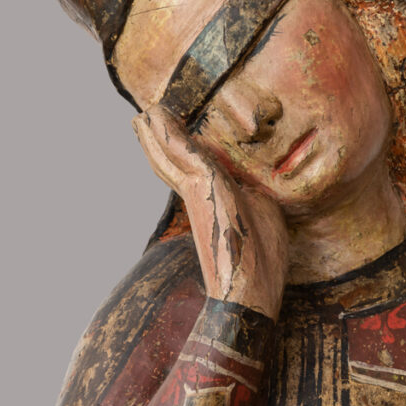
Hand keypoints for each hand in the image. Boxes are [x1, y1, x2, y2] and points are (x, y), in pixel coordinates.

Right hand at [133, 106, 288, 319]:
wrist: (253, 292)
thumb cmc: (262, 261)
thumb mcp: (261, 212)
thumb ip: (252, 193)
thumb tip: (255, 185)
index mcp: (211, 200)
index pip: (187, 170)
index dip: (175, 152)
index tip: (165, 132)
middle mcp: (199, 196)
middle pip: (171, 161)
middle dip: (156, 140)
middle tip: (142, 117)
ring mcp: (198, 191)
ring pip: (170, 155)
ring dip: (155, 133)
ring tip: (143, 114)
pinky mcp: (205, 187)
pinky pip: (183, 153)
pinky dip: (167, 134)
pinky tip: (155, 118)